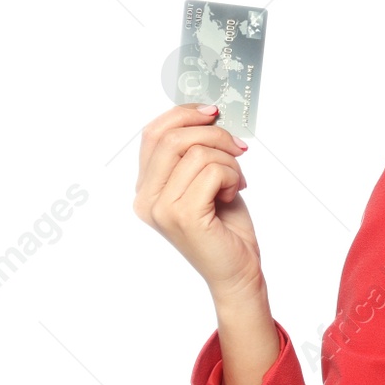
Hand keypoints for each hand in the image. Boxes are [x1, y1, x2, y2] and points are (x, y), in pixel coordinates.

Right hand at [133, 103, 261, 300]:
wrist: (237, 272)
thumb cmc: (225, 229)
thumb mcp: (207, 182)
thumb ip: (196, 154)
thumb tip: (206, 115)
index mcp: (146, 188)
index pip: (152, 134)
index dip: (182, 115)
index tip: (212, 112)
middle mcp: (146, 198)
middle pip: (171, 138)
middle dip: (213, 134)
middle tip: (238, 149)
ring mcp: (161, 208)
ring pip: (197, 153)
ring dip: (229, 161)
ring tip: (236, 183)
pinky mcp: (183, 215)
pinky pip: (212, 171)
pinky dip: (233, 176)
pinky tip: (234, 194)